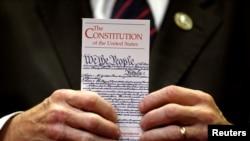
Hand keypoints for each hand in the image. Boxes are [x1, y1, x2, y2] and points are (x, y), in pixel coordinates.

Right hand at [0, 89, 120, 140]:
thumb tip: (106, 111)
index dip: (109, 110)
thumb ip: (80, 102)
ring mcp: (57, 130)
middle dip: (110, 129)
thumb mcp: (61, 101)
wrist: (22, 129)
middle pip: (93, 121)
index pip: (93, 100)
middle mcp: (60, 112)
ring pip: (88, 138)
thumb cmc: (46, 113)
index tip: (115, 117)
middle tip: (117, 132)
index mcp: (64, 96)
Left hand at [139, 85, 230, 140]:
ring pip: (172, 130)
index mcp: (199, 98)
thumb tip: (150, 108)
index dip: (152, 98)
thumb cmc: (207, 121)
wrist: (225, 136)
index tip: (141, 106)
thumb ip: (179, 104)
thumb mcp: (197, 106)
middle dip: (151, 117)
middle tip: (142, 123)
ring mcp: (203, 129)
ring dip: (154, 134)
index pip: (171, 92)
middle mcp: (202, 111)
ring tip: (144, 136)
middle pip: (169, 110)